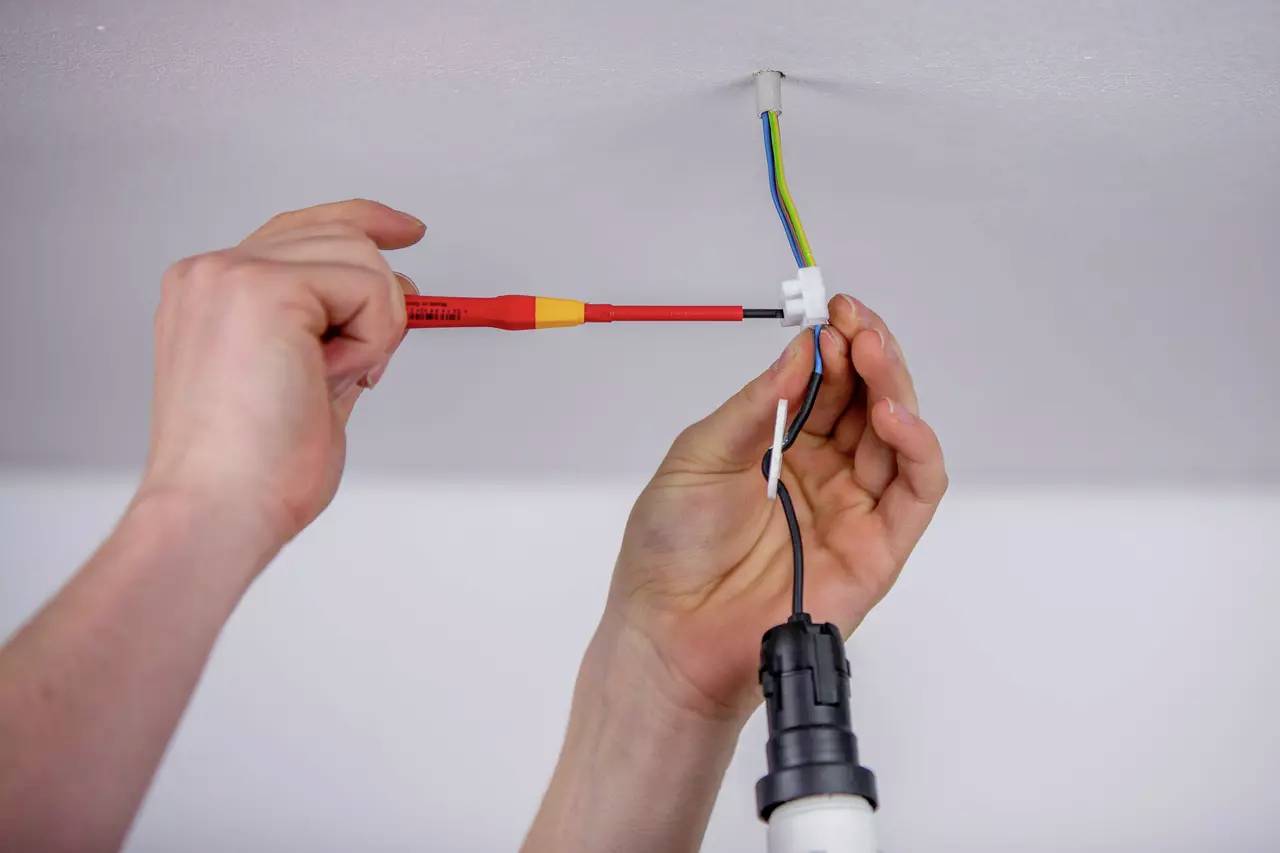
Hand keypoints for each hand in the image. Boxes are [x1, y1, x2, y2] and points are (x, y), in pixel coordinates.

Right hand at [139, 199, 424, 551]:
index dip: (362, 223)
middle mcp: (213, 272)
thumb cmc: (256, 471)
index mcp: (213, 292)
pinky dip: (373, 340)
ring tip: (330, 382)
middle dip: (378, 303)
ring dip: (373, 329)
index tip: (410, 231)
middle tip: (359, 371)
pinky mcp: (264, 288)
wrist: (219, 511)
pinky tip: (330, 378)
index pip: (300, 230)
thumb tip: (392, 298)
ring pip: (363, 259)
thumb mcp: (310, 382)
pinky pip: (371, 288)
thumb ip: (338, 334)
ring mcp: (233, 273)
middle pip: (342, 235)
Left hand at [607, 294, 946, 720]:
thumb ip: (756, 406)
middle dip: (868, 354)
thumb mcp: (700, 456)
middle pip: (867, 401)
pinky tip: (895, 415)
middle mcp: (823, 472)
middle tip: (856, 325)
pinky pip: (915, 490)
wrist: (671, 632)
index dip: (833, 346)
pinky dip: (917, 447)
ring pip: (897, 436)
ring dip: (893, 387)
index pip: (825, 384)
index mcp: (779, 446)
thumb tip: (801, 352)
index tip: (832, 313)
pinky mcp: (878, 548)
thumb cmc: (671, 549)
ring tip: (872, 353)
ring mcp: (853, 507)